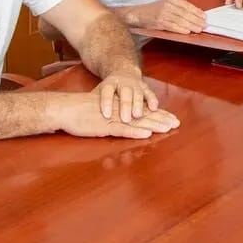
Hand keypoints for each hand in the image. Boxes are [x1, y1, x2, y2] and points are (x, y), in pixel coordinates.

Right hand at [52, 91, 179, 138]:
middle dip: (162, 119)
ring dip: (153, 126)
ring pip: (137, 122)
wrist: (66, 109)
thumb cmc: (82, 111)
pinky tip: (146, 134)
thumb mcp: (102, 109)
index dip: (159, 114)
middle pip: (144, 115)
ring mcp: (113, 119)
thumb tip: (125, 119)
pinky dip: (135, 133)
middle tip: (177, 123)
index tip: (172, 118)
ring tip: (168, 128)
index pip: (143, 110)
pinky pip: (123, 130)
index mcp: (120, 107)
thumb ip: (115, 113)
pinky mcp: (104, 127)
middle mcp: (120, 111)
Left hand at [96, 67, 158, 121]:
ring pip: (137, 95)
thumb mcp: (98, 92)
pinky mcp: (145, 87)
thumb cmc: (108, 89)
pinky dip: (152, 100)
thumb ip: (91, 101)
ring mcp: (135, 85)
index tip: (104, 114)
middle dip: (125, 106)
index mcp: (109, 84)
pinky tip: (154, 108)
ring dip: (139, 105)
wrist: (123, 70)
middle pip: (124, 95)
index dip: (106, 103)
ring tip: (138, 116)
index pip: (107, 93)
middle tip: (125, 119)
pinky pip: (149, 94)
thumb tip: (76, 112)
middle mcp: (123, 84)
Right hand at [125, 0, 205, 33]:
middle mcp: (168, 5)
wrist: (139, 14)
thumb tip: (195, 15)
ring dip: (191, 25)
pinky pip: (172, 26)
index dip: (197, 12)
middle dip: (196, 20)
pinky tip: (187, 31)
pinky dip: (181, 29)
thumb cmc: (154, 10)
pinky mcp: (159, 22)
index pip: (188, 5)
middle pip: (186, 13)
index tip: (204, 17)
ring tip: (198, 29)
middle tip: (204, 25)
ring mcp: (163, 13)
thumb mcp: (168, 5)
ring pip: (181, 20)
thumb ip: (180, 8)